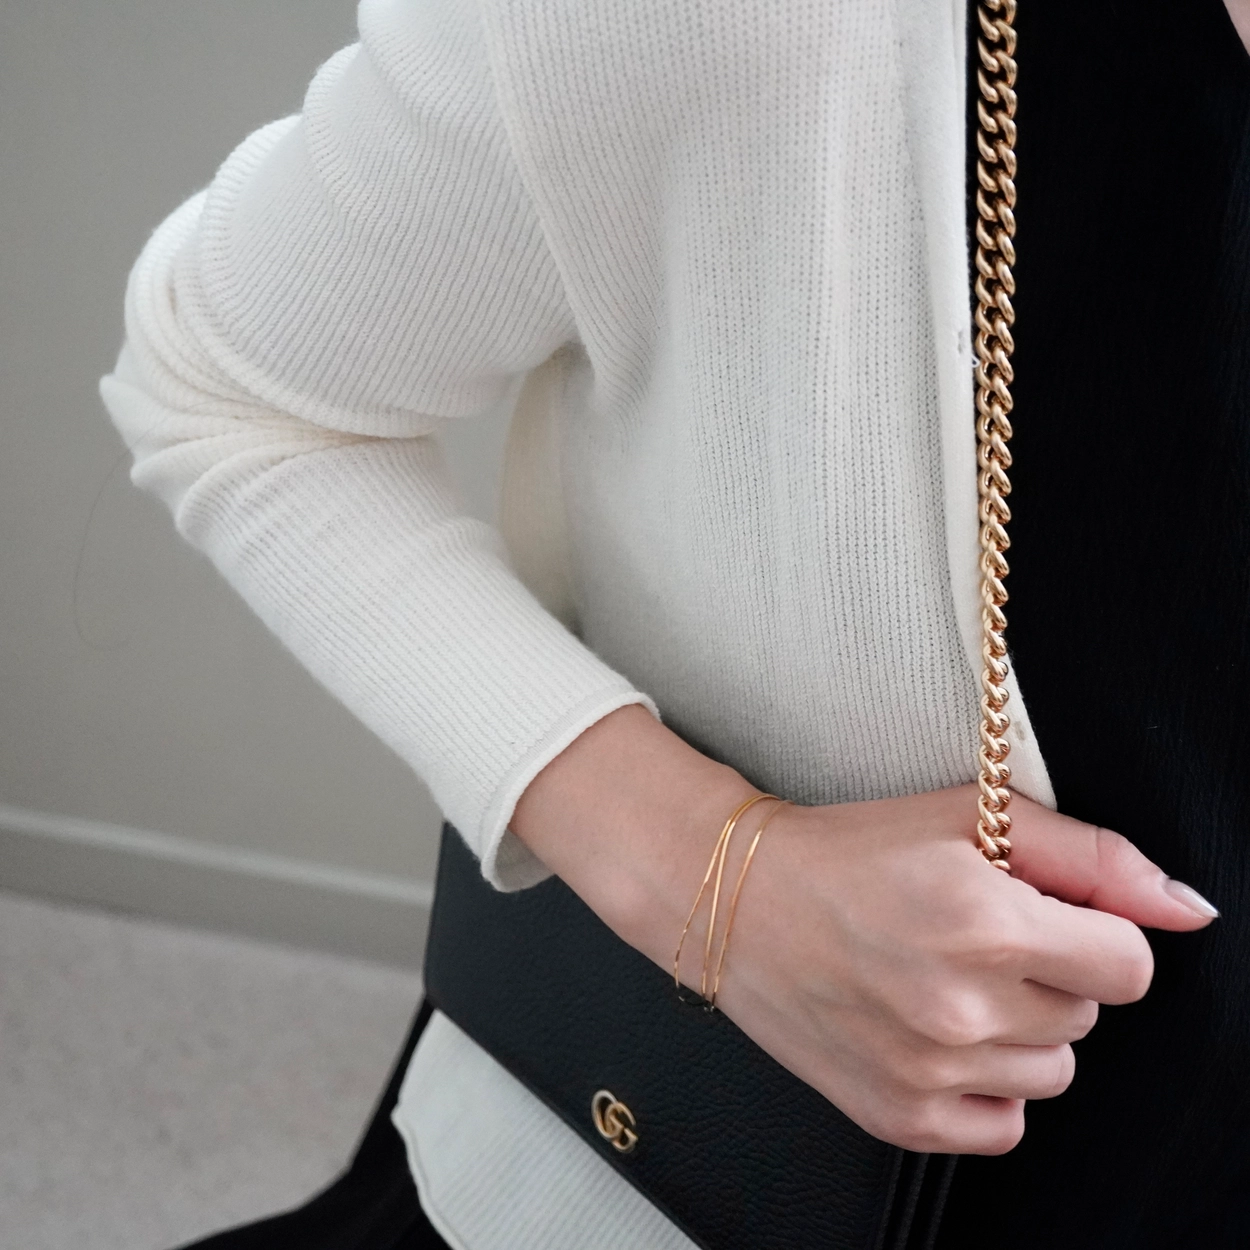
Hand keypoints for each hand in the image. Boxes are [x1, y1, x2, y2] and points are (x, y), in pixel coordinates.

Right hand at [512, 707, 1216, 1155]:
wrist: (741, 900)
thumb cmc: (850, 850)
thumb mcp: (968, 817)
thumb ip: (1092, 856)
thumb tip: (1188, 909)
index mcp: (982, 920)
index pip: (1130, 965)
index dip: (1092, 932)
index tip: (1044, 916)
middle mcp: (958, 1004)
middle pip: (1089, 1015)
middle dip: (1048, 973)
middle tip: (972, 937)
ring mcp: (927, 1070)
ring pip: (1051, 1071)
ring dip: (1017, 1029)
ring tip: (947, 981)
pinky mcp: (900, 1116)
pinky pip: (1004, 1124)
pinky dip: (983, 1084)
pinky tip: (932, 1030)